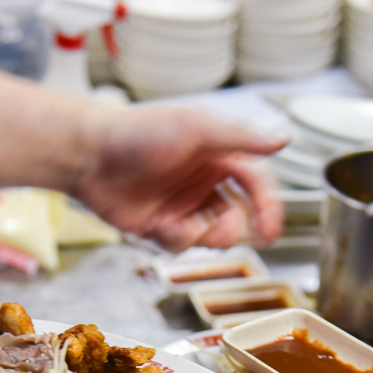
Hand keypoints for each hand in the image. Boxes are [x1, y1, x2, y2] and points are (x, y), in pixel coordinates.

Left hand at [73, 106, 287, 251]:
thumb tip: (283, 139)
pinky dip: (174, 239)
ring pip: (213, 236)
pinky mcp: (162, 227)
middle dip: (233, 229)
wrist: (89, 156)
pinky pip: (183, 246)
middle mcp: (204, 182)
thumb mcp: (196, 127)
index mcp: (218, 155)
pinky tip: (157, 225)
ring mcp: (183, 205)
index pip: (257, 183)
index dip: (268, 206)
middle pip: (240, 216)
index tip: (270, 230)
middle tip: (222, 232)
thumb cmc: (138, 132)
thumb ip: (241, 137)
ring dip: (201, 236)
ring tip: (179, 225)